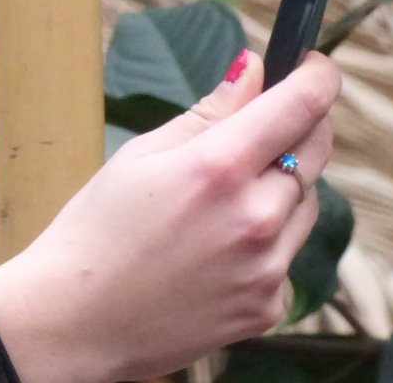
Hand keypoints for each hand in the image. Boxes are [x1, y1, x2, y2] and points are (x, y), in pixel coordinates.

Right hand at [0, 49, 340, 382]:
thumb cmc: (97, 230)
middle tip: (261, 127)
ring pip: (306, 202)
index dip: (317, 76)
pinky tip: (217, 252)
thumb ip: (211, 110)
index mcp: (220, 167)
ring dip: (284, 187)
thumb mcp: (143, 154)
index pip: (304, 103)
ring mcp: (267, 268)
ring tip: (222, 201)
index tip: (310, 66)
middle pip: (316, 148)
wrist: (74, 326)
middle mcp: (256, 217)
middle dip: (300, 124)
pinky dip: (268, 243)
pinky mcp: (267, 308)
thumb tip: (254, 66)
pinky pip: (288, 256)